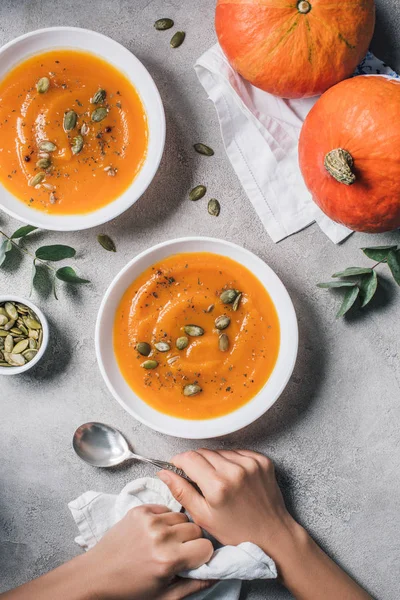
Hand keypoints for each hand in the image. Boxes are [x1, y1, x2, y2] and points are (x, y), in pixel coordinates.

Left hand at [85, 504, 213, 599]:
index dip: (202, 556)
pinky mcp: (139, 510)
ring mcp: (149, 520)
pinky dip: (164, 519)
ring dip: (178, 529)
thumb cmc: (129, 591)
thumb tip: (218, 574)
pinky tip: (154, 533)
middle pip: (196, 528)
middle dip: (192, 541)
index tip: (193, 561)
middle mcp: (160, 536)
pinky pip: (165, 508)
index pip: (206, 547)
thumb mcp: (163, 597)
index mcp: (169, 560)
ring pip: (182, 516)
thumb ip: (194, 586)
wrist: (96, 576)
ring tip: (165, 542)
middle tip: (178, 553)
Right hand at [158, 449, 297, 558]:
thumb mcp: (203, 517)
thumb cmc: (237, 531)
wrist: (273, 533)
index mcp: (217, 486)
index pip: (189, 458)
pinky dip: (231, 461)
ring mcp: (251, 463)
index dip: (179, 461)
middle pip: (203, 452)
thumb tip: (163, 473)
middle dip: (195, 463)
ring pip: (219, 451)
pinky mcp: (262, 460)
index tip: (177, 468)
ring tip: (219, 482)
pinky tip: (233, 477)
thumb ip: (182, 492)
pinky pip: (237, 452)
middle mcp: (235, 470)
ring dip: (214, 461)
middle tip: (199, 480)